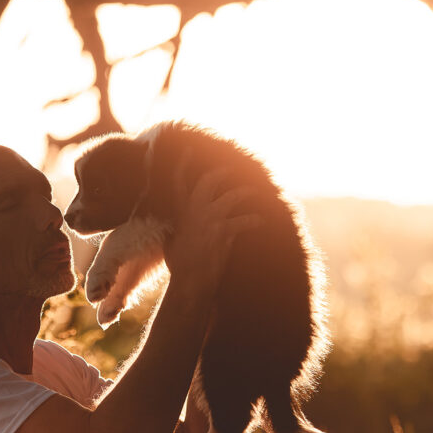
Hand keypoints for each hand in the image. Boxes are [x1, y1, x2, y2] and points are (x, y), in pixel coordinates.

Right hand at [163, 161, 258, 292]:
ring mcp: (210, 221)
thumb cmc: (180, 266)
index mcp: (180, 212)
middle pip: (210, 181)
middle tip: (232, 169)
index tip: (189, 149)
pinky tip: (261, 221)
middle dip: (223, 172)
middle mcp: (194, 212)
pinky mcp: (224, 233)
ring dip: (245, 192)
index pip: (179, 181)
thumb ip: (175, 227)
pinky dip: (255, 220)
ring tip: (254, 191)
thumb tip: (176, 224)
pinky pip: (245, 220)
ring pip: (232, 196)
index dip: (184, 163)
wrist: (189, 283)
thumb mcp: (170, 242)